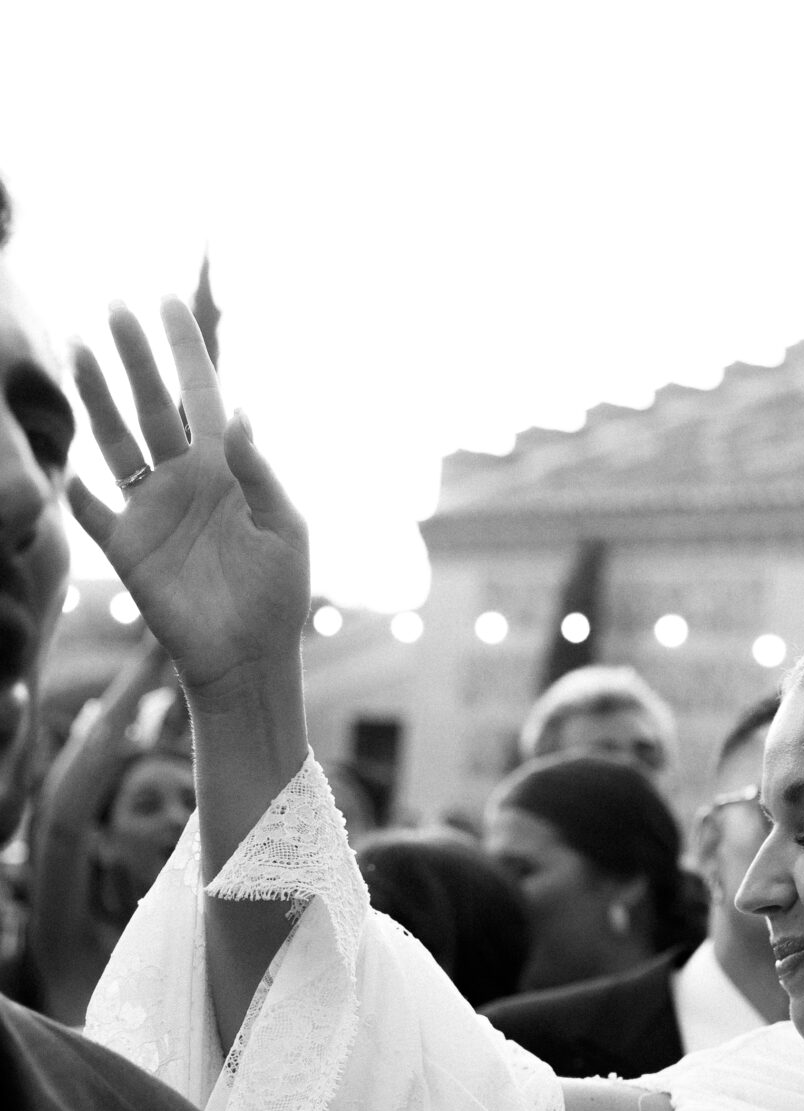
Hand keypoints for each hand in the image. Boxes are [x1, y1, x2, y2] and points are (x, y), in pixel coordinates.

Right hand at [67, 301, 308, 708]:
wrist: (249, 658)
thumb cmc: (278, 594)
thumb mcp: (286, 529)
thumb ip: (262, 472)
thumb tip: (241, 413)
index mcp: (227, 469)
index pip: (203, 394)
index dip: (185, 349)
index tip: (167, 300)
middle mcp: (184, 479)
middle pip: (153, 405)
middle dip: (135, 357)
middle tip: (115, 307)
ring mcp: (151, 509)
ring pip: (116, 440)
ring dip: (97, 397)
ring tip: (80, 349)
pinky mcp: (126, 547)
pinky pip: (91, 510)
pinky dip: (75, 487)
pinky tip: (59, 459)